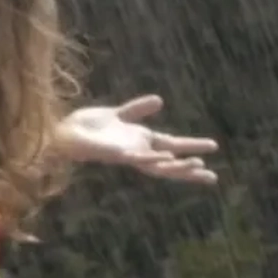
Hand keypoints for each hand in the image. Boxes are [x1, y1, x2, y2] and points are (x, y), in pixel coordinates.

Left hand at [53, 95, 218, 184]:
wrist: (64, 131)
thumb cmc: (87, 126)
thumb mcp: (119, 114)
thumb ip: (138, 109)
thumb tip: (160, 100)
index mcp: (141, 141)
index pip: (173, 148)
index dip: (192, 148)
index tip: (214, 148)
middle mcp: (137, 151)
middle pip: (170, 164)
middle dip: (190, 170)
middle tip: (213, 177)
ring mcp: (127, 154)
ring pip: (157, 165)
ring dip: (177, 167)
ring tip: (197, 166)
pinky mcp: (114, 154)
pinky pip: (136, 158)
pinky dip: (151, 159)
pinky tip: (165, 158)